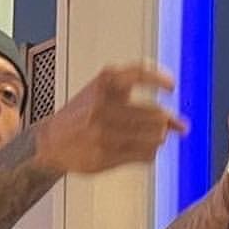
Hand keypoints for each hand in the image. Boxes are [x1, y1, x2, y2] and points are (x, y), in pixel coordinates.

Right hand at [38, 62, 186, 174]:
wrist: (51, 141)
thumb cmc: (81, 115)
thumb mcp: (103, 93)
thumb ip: (136, 96)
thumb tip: (177, 120)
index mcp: (104, 83)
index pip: (139, 73)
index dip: (160, 79)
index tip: (171, 87)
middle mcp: (103, 105)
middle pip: (155, 114)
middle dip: (166, 121)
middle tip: (169, 124)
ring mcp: (104, 132)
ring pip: (153, 137)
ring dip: (159, 138)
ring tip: (153, 137)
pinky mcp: (106, 155)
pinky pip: (145, 155)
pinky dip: (150, 152)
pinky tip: (143, 149)